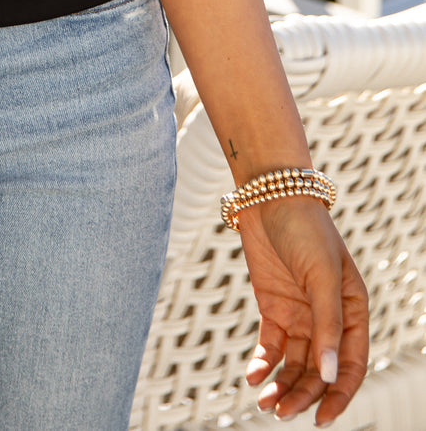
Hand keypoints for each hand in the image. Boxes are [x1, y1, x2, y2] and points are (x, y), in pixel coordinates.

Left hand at [237, 197, 368, 424]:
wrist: (269, 196)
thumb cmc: (305, 230)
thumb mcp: (321, 276)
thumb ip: (327, 325)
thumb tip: (329, 374)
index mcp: (352, 312)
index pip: (351, 365)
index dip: (338, 395)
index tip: (320, 420)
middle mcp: (328, 318)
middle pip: (319, 370)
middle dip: (302, 394)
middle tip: (280, 413)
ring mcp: (300, 314)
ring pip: (294, 364)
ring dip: (281, 384)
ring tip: (264, 402)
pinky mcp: (273, 308)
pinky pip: (271, 346)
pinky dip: (262, 363)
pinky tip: (252, 376)